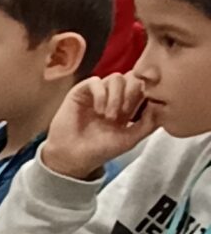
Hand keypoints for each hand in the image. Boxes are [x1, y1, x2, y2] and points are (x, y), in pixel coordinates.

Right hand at [43, 73, 157, 181]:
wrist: (74, 156)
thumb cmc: (100, 150)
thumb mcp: (131, 139)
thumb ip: (148, 124)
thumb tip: (160, 106)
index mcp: (128, 106)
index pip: (143, 87)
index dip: (147, 93)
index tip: (142, 111)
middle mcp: (113, 96)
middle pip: (132, 77)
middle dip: (133, 93)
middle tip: (126, 113)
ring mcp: (97, 93)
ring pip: (116, 77)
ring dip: (116, 96)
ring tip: (109, 116)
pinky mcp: (80, 92)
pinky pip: (96, 81)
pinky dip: (101, 95)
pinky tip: (98, 110)